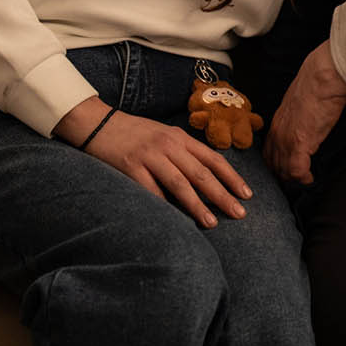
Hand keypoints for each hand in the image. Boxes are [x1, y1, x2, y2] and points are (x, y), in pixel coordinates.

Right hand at [57, 98, 250, 228]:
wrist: (98, 122)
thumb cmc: (135, 133)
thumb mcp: (164, 136)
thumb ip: (184, 152)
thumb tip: (208, 176)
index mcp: (180, 137)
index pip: (213, 159)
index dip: (232, 178)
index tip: (247, 194)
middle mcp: (168, 145)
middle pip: (201, 174)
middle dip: (223, 195)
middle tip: (239, 213)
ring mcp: (149, 156)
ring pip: (180, 184)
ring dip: (197, 205)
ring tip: (211, 222)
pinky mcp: (130, 166)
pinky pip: (151, 190)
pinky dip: (164, 205)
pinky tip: (175, 220)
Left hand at [263, 42, 345, 185]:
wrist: (321, 79)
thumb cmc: (315, 86)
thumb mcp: (297, 105)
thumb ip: (296, 119)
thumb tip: (305, 125)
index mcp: (275, 124)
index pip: (268, 154)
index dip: (276, 166)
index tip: (286, 172)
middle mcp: (277, 135)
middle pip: (273, 166)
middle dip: (283, 177)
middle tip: (295, 184)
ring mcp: (286, 141)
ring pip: (283, 171)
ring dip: (294, 179)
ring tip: (304, 181)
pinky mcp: (300, 144)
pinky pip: (297, 170)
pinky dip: (304, 178)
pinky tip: (311, 178)